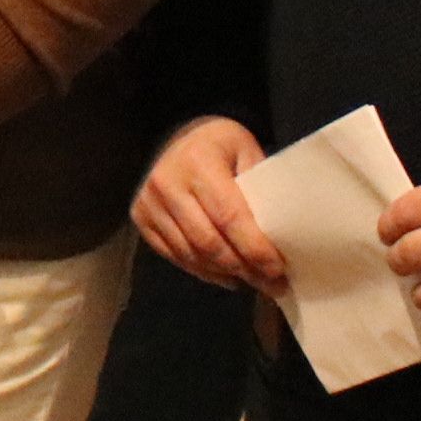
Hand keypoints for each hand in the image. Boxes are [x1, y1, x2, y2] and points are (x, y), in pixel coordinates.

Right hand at [133, 118, 287, 291]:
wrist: (176, 136)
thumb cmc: (219, 145)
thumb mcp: (246, 151)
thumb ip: (259, 189)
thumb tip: (280, 237)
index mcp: (198, 162)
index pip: (229, 217)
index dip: (254, 248)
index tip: (278, 269)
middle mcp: (167, 184)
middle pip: (208, 242)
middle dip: (243, 268)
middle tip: (272, 284)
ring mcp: (148, 203)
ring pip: (191, 254)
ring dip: (224, 274)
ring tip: (252, 282)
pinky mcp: (140, 218)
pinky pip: (174, 255)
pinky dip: (203, 271)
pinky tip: (227, 276)